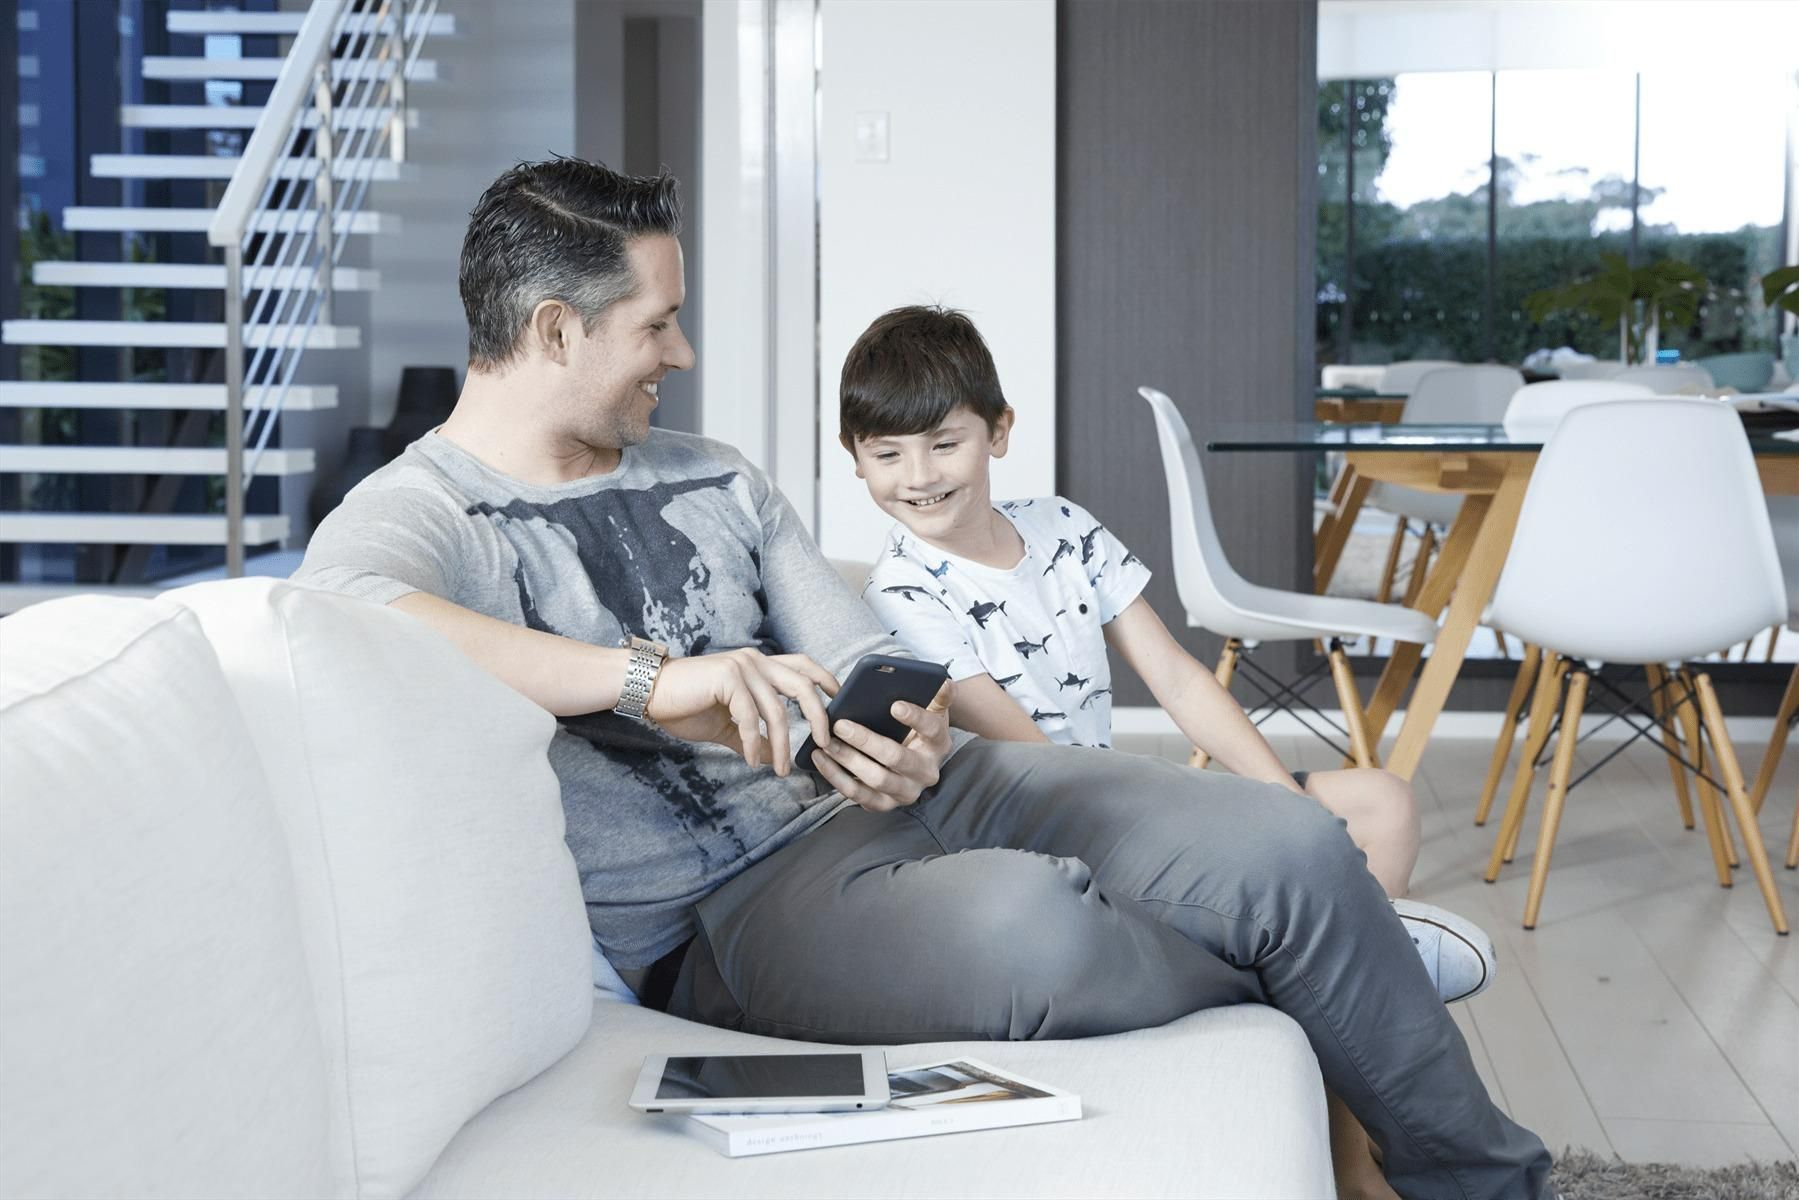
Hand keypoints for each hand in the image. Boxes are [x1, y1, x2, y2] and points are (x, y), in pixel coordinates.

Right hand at [645, 649, 838, 775]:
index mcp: (759, 664)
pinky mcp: (727, 678)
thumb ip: (751, 735)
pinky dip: (755, 742)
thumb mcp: (726, 723)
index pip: (803, 666)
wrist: (648, 693)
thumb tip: (770, 755)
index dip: (826, 681)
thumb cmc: (685, 704)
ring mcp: (741, 667)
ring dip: (782, 744)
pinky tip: (754, 760)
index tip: (840, 703)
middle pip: (802, 685)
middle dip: (819, 715)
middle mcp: (755, 660)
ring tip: (781, 769)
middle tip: (825, 744)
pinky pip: (750, 716)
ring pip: (777, 709)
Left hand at [811, 680, 954, 811]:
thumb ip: (938, 695)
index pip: (932, 729)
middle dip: (866, 740)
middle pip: (897, 757)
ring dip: (847, 760)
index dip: (915, 718)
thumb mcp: (931, 710)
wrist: (911, 760)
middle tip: (840, 725)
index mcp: (939, 743)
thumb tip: (942, 681)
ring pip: (875, 779)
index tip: (895, 705)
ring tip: (826, 742)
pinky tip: (821, 759)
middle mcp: (927, 772)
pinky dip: (836, 778)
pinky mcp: (885, 804)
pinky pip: (858, 795)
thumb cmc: (915, 729)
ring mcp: (906, 792)